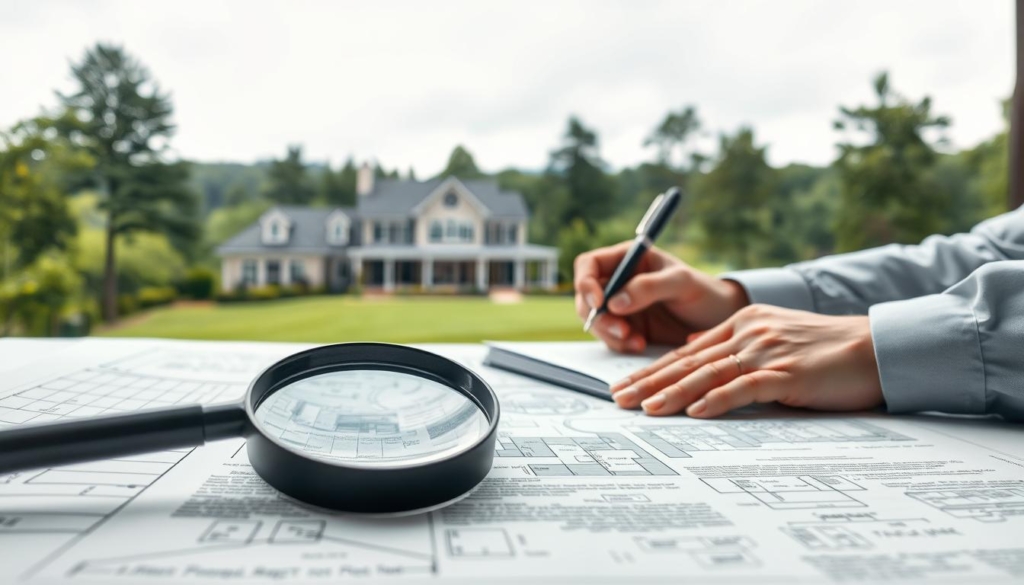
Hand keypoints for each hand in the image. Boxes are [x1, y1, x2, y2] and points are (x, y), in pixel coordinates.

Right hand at [574, 242, 748, 352]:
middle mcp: (618, 281)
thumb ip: (648, 287)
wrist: (718, 321)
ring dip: (608, 333)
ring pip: (595, 320)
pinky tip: (639, 345)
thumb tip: (615, 301)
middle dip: (598, 316)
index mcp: (627, 259)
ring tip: (635, 341)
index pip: (589, 264)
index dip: (585, 282)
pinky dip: (619, 344)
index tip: (599, 302)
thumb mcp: (680, 283)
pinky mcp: (626, 329)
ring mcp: (620, 307)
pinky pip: (609, 338)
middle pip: (586, 296)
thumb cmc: (704, 292)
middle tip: (621, 330)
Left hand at [609, 304, 882, 416]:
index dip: (652, 369)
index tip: (625, 384)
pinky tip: (695, 412)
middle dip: (649, 382)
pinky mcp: (788, 374)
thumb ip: (734, 342)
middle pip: (688, 362)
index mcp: (742, 322)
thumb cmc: (824, 348)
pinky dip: (718, 400)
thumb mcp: (772, 334)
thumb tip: (695, 348)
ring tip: (645, 409)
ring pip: (708, 374)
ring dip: (673, 393)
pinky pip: (745, 388)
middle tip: (617, 399)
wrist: (875, 347)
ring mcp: (767, 352)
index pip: (686, 351)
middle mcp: (748, 333)